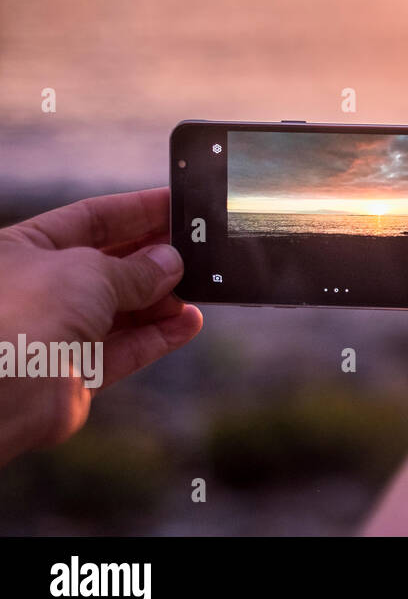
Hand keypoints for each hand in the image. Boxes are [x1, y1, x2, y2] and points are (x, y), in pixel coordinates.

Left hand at [0, 188, 202, 463]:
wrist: (4, 392)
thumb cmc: (23, 314)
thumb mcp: (90, 270)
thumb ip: (136, 267)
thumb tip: (169, 262)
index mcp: (19, 250)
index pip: (87, 219)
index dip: (134, 211)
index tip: (174, 206)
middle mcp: (34, 290)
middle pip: (106, 265)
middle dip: (152, 258)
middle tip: (194, 249)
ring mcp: (53, 333)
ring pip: (119, 310)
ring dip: (161, 299)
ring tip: (197, 288)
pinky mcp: (73, 373)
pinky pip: (124, 350)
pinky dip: (157, 337)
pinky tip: (188, 323)